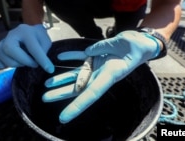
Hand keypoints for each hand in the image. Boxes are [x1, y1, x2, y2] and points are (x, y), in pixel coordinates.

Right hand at [0, 24, 53, 72]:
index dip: (42, 60)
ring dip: (15, 63)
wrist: (29, 32)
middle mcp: (12, 34)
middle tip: (33, 63)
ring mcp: (2, 41)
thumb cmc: (38, 39)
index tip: (50, 70)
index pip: (33, 47)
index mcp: (26, 31)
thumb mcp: (45, 42)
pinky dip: (1, 64)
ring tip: (24, 62)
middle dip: (23, 60)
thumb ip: (44, 52)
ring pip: (1, 54)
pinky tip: (10, 63)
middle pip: (9, 48)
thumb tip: (43, 65)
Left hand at [42, 30, 160, 123]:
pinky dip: (70, 57)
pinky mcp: (95, 55)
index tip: (63, 117)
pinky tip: (59, 57)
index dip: (77, 107)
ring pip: (75, 74)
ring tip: (46, 83)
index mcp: (109, 76)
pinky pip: (80, 57)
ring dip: (61, 78)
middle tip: (44, 98)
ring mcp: (96, 65)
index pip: (90, 94)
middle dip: (61, 93)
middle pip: (78, 87)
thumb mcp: (127, 45)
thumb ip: (105, 48)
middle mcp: (100, 74)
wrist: (140, 43)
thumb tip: (88, 52)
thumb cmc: (138, 46)